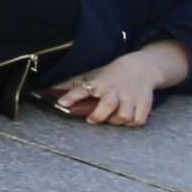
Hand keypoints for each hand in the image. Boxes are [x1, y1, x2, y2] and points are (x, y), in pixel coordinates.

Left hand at [49, 53, 169, 125]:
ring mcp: (130, 96)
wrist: (140, 68)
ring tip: (112, 118)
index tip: (61, 104)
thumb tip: (47, 92)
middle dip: (98, 116)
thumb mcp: (91, 76)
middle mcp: (114, 89)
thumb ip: (72, 86)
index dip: (70, 97)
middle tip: (92, 119)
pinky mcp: (144, 103)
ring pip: (124, 116)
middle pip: (108, 104)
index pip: (81, 89)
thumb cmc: (110, 75)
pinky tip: (127, 118)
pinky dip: (132, 123)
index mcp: (98, 83)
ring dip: (116, 121)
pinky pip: (138, 120)